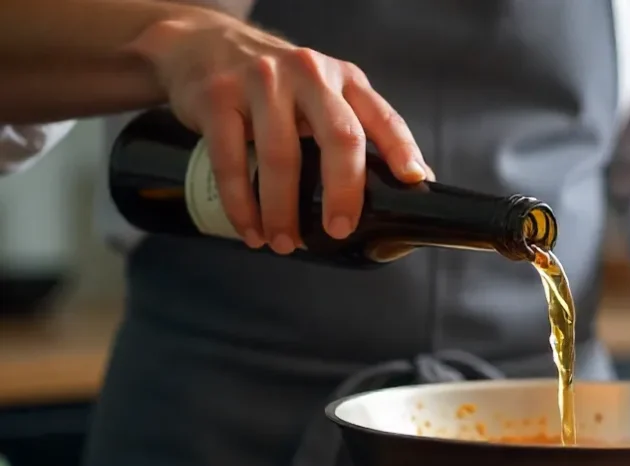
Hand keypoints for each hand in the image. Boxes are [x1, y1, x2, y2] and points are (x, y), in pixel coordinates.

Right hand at [131, 10, 429, 253]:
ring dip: (283, 211)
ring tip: (285, 243)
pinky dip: (241, 204)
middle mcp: (309, 75)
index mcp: (344, 79)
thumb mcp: (325, 93)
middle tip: (339, 230)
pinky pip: (231, 161)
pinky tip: (250, 230)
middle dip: (343, 191)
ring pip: (281, 157)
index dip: (402, 148)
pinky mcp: (217, 98)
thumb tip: (415, 182)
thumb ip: (361, 129)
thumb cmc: (276, 85)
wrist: (201, 45)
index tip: (413, 180)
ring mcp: (261, 83)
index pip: (382, 116)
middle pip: (339, 136)